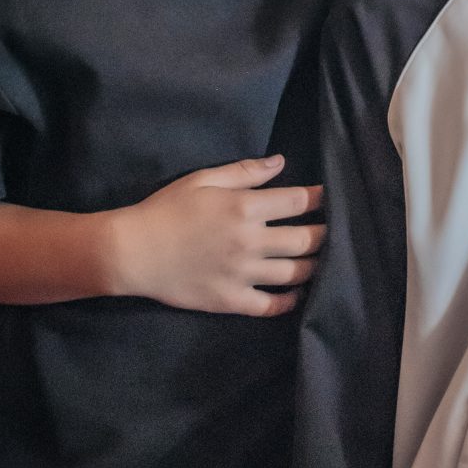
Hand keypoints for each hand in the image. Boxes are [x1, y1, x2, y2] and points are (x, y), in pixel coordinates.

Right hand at [110, 155, 324, 316]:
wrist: (133, 251)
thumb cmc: (166, 209)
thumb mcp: (204, 179)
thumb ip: (245, 172)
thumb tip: (281, 162)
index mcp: (244, 208)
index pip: (298, 202)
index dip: (319, 198)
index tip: (328, 197)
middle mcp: (250, 242)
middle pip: (306, 240)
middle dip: (326, 234)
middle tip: (334, 231)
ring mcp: (242, 274)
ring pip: (296, 273)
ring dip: (314, 266)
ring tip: (321, 260)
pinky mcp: (232, 300)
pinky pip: (271, 304)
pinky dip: (290, 300)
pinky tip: (298, 293)